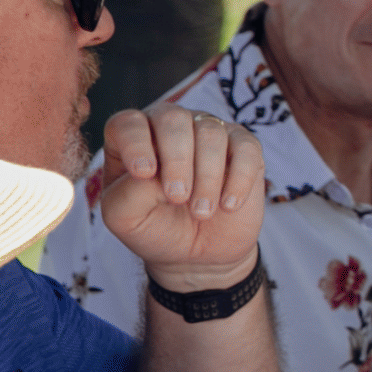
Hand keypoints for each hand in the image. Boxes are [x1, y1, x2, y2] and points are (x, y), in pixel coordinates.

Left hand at [97, 106, 266, 292]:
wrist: (197, 253)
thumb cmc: (155, 228)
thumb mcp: (125, 219)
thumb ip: (127, 192)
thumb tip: (152, 173)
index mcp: (134, 139)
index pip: (128, 123)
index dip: (135, 143)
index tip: (143, 174)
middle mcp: (170, 128)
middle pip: (173, 118)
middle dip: (176, 160)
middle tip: (177, 198)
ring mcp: (209, 133)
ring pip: (211, 133)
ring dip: (207, 176)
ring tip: (201, 212)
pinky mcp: (244, 148)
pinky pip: (247, 148)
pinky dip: (239, 178)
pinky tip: (228, 205)